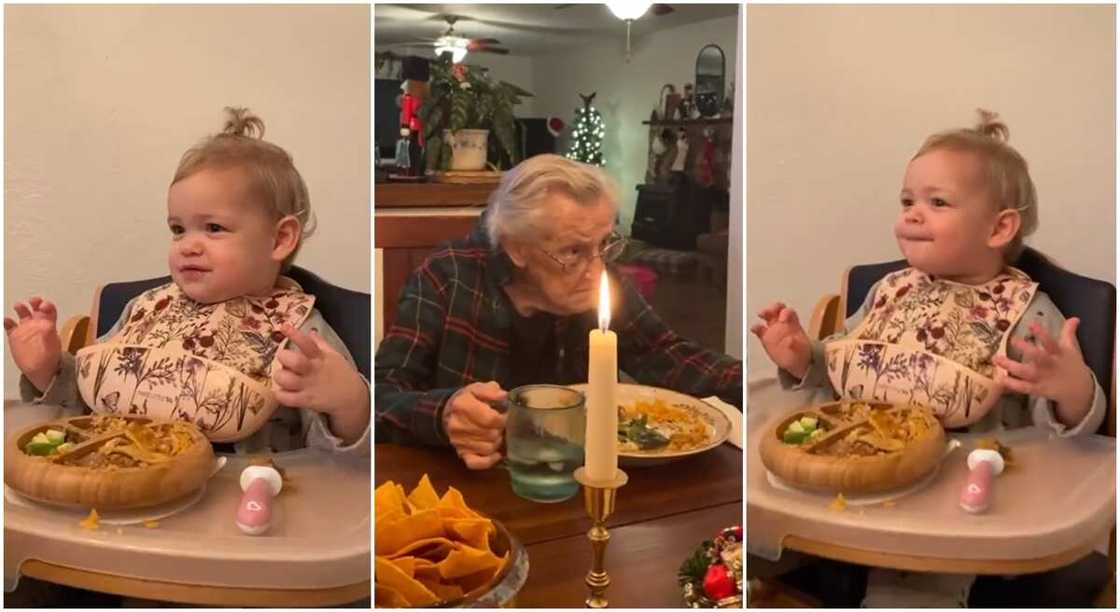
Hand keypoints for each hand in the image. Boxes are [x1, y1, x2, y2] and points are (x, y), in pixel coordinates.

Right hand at [4, 297, 61, 391]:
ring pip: (23, 314)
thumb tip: (49, 325)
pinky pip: (10, 326)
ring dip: (21, 308)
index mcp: (48, 325)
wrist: (40, 370)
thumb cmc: (50, 359)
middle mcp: (37, 324)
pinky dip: (7, 322)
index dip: (47, 305)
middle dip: (35, 302)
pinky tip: (7, 320)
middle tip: (33, 301)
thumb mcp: (52, 345)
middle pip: (36, 309)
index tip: (44, 305)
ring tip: (19, 306)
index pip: (49, 310)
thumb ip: (49, 334)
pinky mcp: (15, 337)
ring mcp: (26, 330)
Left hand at [273, 324, 368, 443]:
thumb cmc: (341, 375)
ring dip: (279, 377)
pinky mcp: (307, 400)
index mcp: (320, 357)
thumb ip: (321, 344)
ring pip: (287, 380)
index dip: (294, 334)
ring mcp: (310, 386)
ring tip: (282, 376)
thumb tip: (311, 332)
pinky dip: (280, 395)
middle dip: (283, 357)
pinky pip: (288, 399)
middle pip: (294, 361)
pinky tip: (282, 391)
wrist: (352, 397)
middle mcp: (313, 370)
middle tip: (283, 359)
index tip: (284, 327)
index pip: (307, 343)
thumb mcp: (334, 356)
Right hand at [443, 381, 506, 469]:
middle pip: (491, 434)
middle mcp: (458, 425)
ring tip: (497, 433)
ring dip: (497, 442)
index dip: (503, 418)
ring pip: (488, 448)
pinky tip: (497, 454)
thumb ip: (491, 390)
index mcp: (462, 406)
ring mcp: (458, 441)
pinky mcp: (461, 453)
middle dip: (501, 429)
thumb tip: (504, 396)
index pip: (490, 419)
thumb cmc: (468, 400)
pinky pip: (476, 463)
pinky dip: (489, 460)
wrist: (448, 412)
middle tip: (501, 424)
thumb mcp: (477, 389)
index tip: (505, 415)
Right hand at [750, 302, 811, 378]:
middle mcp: (782, 323)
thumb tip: (791, 340)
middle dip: (773, 308)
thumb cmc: (800, 353)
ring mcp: (773, 329)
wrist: (795, 361)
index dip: (785, 313)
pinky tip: (754, 328)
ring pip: (768, 316)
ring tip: (760, 314)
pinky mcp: (765, 337)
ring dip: (764, 313)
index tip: (783, 320)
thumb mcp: (801, 350)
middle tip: (769, 312)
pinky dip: (756, 327)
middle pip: (778, 309)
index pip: (789, 312)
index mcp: (793, 324)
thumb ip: (796, 344)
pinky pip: (759, 329)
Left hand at [993, 319, 1094, 425]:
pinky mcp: (1039, 390)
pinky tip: (1000, 378)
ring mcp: (1044, 378)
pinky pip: (1024, 387)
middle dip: (1026, 349)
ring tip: (996, 358)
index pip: (1051, 342)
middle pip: (1038, 357)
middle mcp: (1050, 365)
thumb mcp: (1071, 349)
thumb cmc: (1070, 365)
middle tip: (1013, 340)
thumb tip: (1075, 318)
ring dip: (1011, 366)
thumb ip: (1068, 333)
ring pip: (1026, 372)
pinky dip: (1013, 384)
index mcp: (1059, 354)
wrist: (1081, 390)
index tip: (1031, 325)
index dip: (1042, 334)